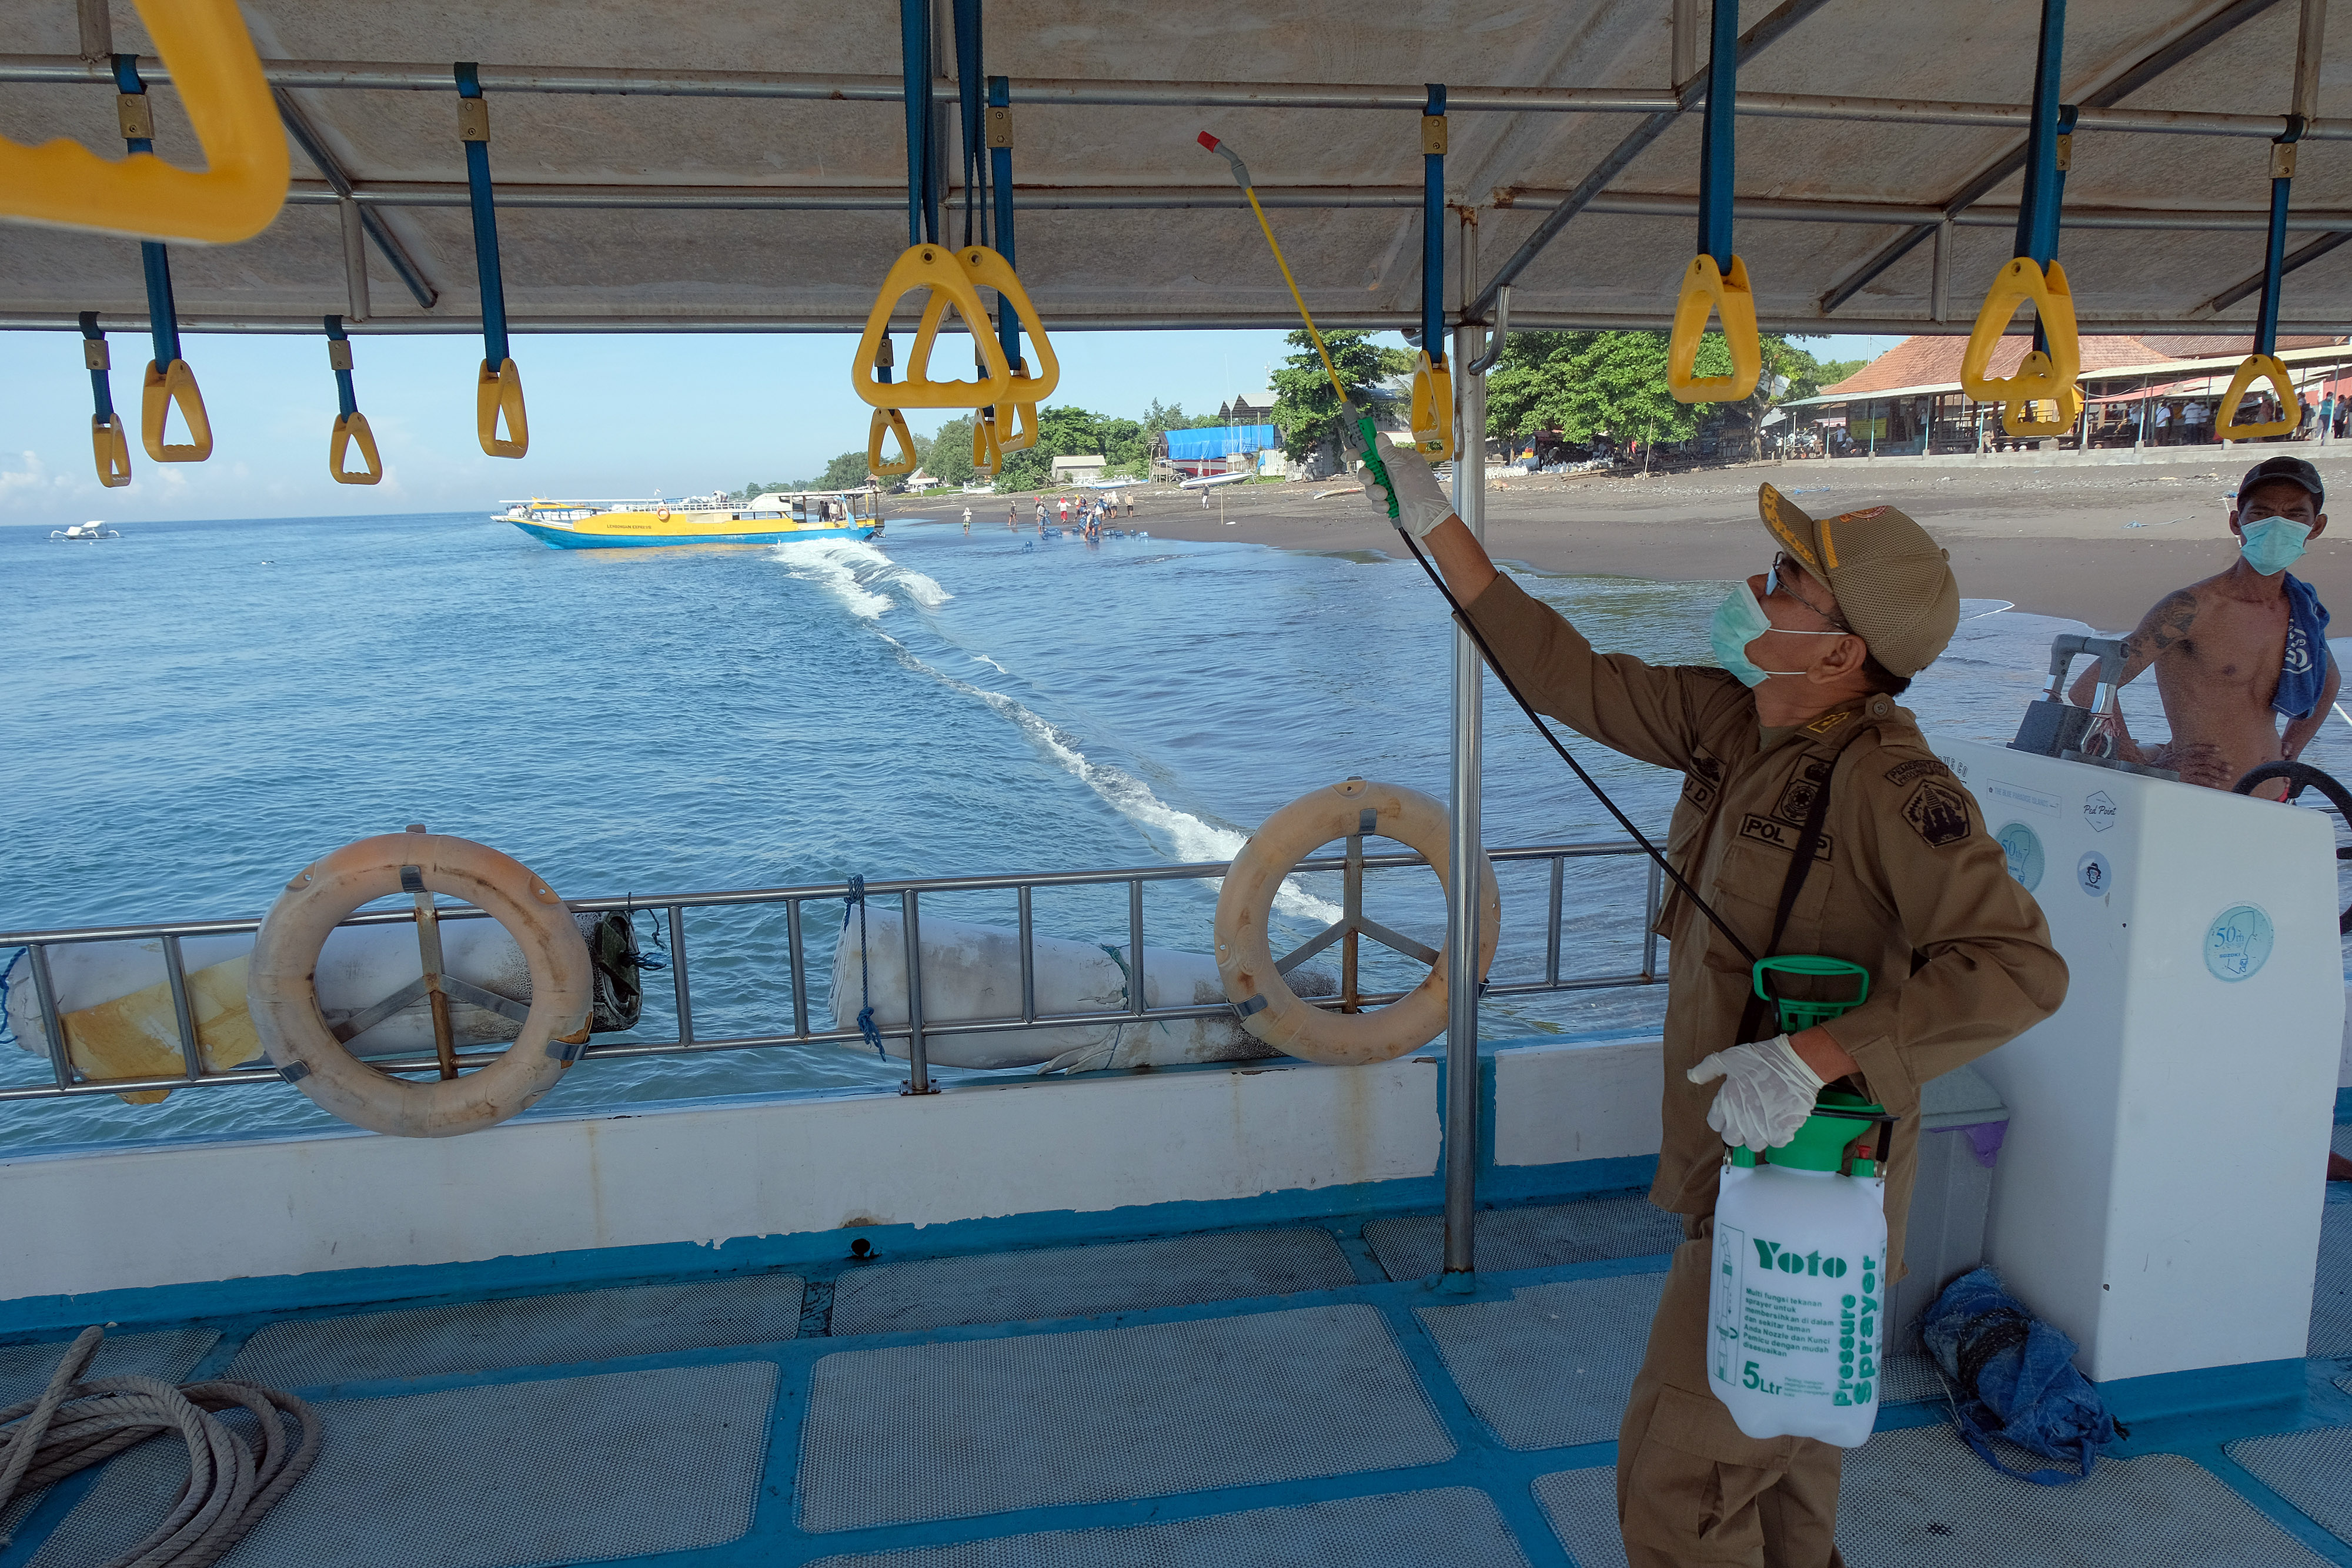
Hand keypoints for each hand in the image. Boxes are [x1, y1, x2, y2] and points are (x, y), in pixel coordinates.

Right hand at [1340, 400, 1454, 538]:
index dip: (1362, 450)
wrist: (1428, 520)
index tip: (1349, 455)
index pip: (1377, 450)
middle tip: (1371, 479)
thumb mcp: (1404, 470)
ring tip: (1385, 496)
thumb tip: (1379, 437)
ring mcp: (1393, 486)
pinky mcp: (1390, 500)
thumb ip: (1389, 454)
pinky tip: (1388, 506)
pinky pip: (1375, 500)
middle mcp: (1396, 471)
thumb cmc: (1422, 494)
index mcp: (1402, 459)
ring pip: (1371, 486)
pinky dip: (1379, 504)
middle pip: (1370, 468)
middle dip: (1368, 476)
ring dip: (1375, 492)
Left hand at [1687, 1034, 1824, 1152]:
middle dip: (1738, 1130)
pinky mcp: (1783, 1132)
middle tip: (1748, 1115)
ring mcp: (1763, 1128)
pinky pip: (1777, 1143)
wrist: (1797, 1063)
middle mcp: (1741, 1120)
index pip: (1715, 1124)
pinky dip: (1779, 1134)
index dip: (1722, 1117)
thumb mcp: (1729, 1058)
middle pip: (1732, 1138)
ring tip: (1764, 1119)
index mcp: (1727, 1104)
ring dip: (1758, 1134)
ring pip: (1754, 1144)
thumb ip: (1708, 1069)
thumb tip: (1691, 1076)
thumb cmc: (1763, 1058)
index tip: (1731, 1110)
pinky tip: (1780, 1120)